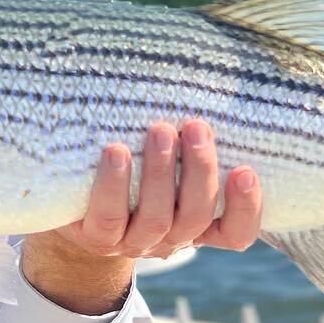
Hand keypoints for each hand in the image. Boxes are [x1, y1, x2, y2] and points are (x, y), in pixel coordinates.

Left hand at [56, 119, 262, 258]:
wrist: (77, 199)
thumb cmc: (136, 166)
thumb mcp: (171, 158)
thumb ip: (191, 140)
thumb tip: (209, 81)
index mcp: (197, 224)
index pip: (236, 233)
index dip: (247, 209)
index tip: (245, 171)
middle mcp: (170, 238)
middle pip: (195, 217)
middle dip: (199, 171)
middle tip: (196, 127)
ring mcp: (133, 241)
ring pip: (156, 218)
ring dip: (160, 173)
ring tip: (159, 131)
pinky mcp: (97, 237)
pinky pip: (108, 218)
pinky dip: (113, 185)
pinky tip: (116, 151)